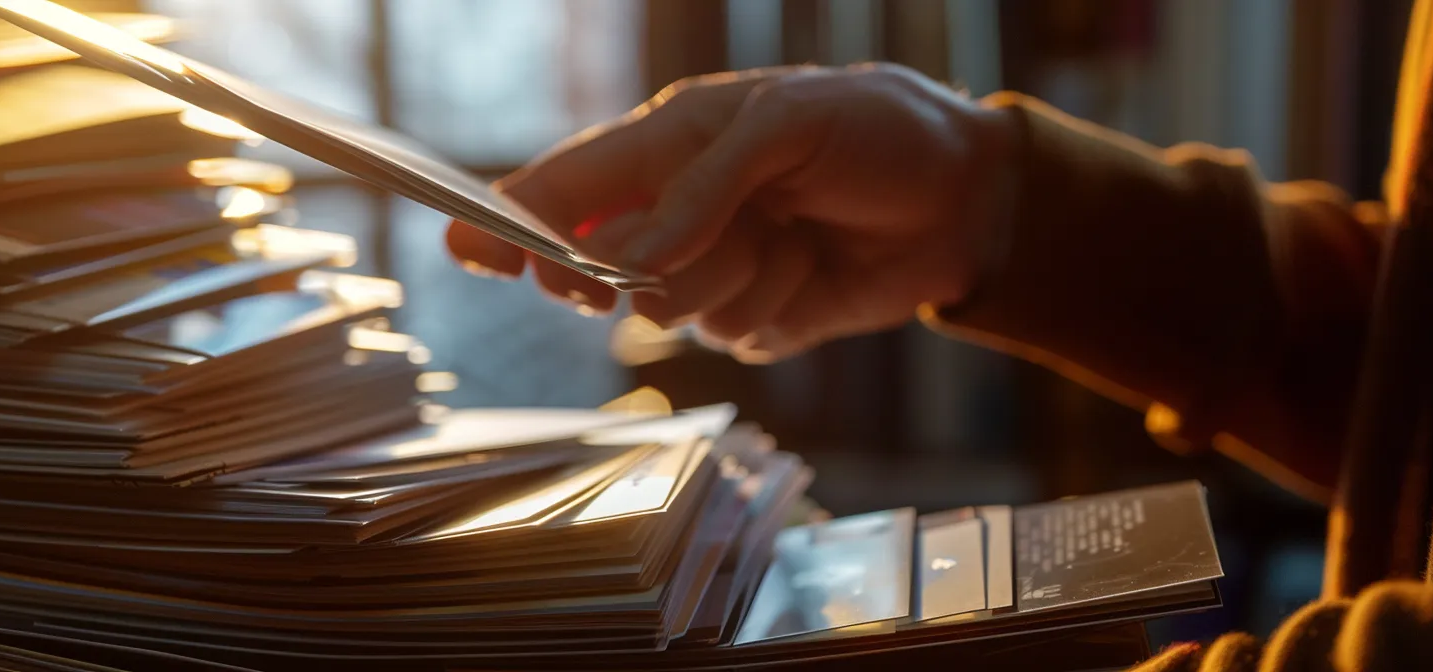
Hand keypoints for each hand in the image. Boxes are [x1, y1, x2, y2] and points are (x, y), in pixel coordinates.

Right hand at [446, 63, 1016, 362]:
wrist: (966, 198)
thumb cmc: (874, 130)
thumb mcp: (786, 123)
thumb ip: (700, 186)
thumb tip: (631, 262)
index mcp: (665, 146)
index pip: (563, 189)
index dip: (508, 221)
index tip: (466, 248)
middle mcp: (675, 215)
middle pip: (595, 264)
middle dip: (623, 269)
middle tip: (646, 266)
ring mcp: (713, 272)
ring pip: (666, 309)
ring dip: (730, 277)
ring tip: (789, 235)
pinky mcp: (755, 320)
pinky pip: (728, 336)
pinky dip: (774, 308)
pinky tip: (812, 271)